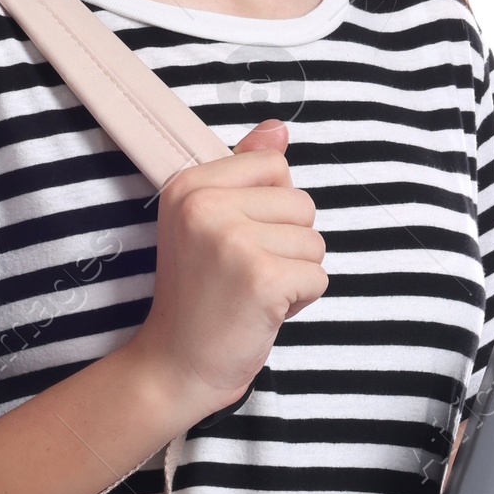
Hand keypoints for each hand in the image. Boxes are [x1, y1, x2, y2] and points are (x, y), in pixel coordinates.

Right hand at [133, 120, 328, 422]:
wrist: (174, 365)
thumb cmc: (198, 297)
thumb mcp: (209, 224)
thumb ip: (244, 172)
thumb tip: (279, 128)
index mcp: (189, 185)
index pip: (274, 166)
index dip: (269, 209)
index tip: (233, 242)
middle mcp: (205, 205)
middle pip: (301, 203)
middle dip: (287, 244)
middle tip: (242, 274)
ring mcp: (233, 241)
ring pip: (314, 241)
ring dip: (295, 274)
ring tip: (251, 292)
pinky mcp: (262, 278)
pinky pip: (318, 277)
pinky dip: (300, 301)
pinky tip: (262, 311)